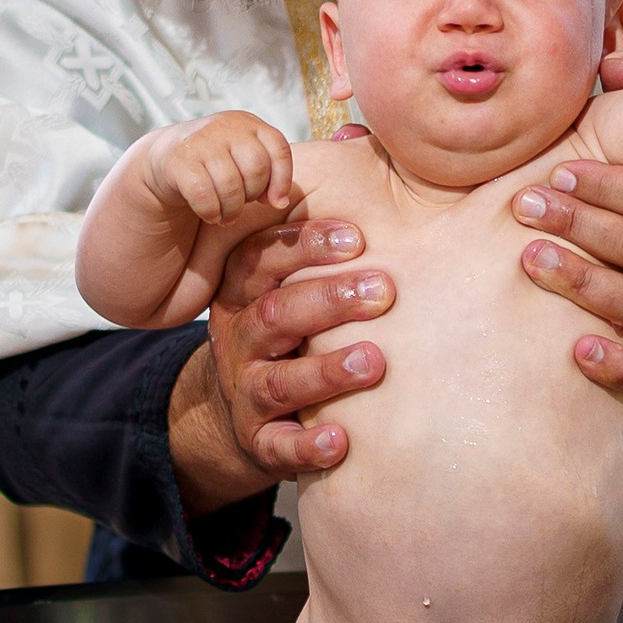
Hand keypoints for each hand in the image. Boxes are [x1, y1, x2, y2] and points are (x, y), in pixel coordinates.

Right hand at [144, 110, 297, 237]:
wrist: (167, 157)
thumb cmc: (216, 164)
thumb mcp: (244, 158)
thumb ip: (268, 173)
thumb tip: (278, 202)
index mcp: (248, 123)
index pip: (278, 150)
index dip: (281, 181)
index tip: (274, 202)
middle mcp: (226, 126)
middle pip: (257, 169)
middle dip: (252, 195)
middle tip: (241, 204)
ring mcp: (201, 142)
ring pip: (231, 187)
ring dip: (232, 211)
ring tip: (226, 215)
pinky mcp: (179, 162)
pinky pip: (205, 197)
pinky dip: (211, 213)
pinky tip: (210, 214)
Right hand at [169, 212, 395, 512]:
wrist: (237, 418)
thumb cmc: (288, 338)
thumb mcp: (286, 292)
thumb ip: (318, 255)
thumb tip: (379, 176)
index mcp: (245, 295)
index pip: (263, 260)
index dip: (305, 246)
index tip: (357, 237)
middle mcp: (240, 340)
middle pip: (276, 315)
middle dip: (329, 301)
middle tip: (385, 291)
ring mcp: (246, 393)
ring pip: (279, 381)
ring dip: (326, 371)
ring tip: (373, 362)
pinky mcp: (258, 442)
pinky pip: (278, 447)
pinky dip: (307, 446)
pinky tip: (339, 441)